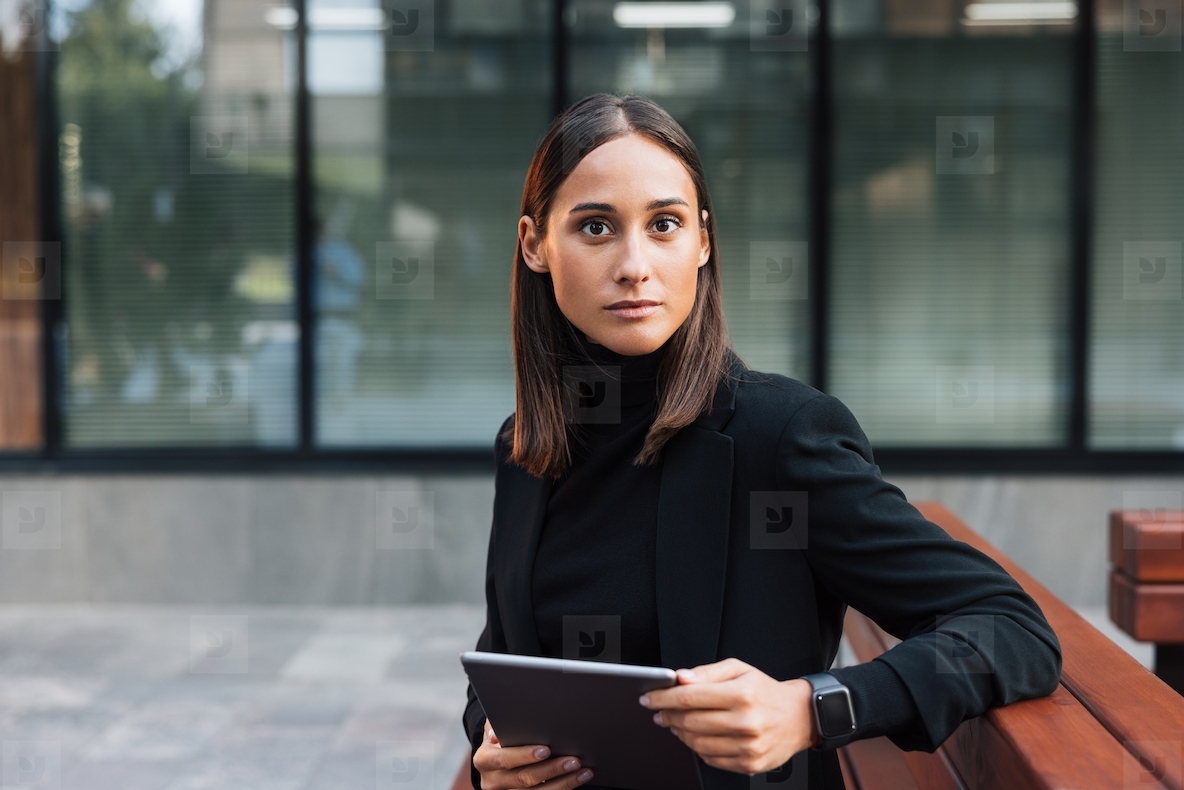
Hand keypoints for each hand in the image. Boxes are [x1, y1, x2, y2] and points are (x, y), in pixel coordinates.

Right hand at [472, 718, 594, 788]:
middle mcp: (492, 781)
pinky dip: (563, 788)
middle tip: (574, 760)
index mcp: (484, 760)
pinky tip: (578, 780)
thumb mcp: (496, 726)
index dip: (525, 755)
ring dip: (564, 783)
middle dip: (552, 769)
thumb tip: (498, 733)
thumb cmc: (502, 735)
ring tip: (583, 771)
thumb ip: (500, 724)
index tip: (546, 750)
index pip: (505, 759)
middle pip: (525, 778)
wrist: (495, 757)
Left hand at [640, 658, 815, 775]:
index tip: (649, 698)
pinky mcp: (749, 764)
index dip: (664, 698)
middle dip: (668, 716)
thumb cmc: (765, 691)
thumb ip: (707, 672)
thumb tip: (680, 677)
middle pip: (690, 722)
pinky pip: (711, 759)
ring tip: (677, 724)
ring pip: (697, 743)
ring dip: (680, 733)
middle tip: (659, 712)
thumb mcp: (739, 669)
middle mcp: (746, 722)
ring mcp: (748, 747)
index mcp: (742, 694)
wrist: (799, 717)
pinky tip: (697, 736)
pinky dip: (698, 748)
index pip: (690, 696)